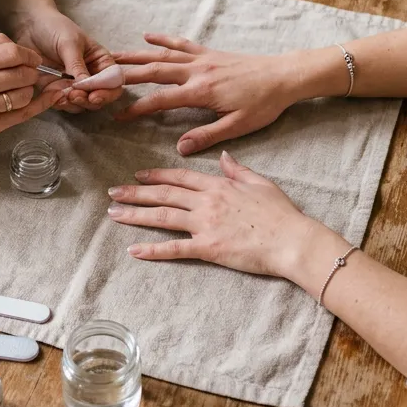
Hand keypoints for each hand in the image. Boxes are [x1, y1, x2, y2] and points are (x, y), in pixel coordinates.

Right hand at [0, 33, 64, 152]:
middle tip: (31, 73)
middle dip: (32, 72)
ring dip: (30, 90)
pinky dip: (39, 105)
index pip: (9, 52)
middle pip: (20, 73)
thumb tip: (18, 48)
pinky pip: (22, 115)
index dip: (28, 54)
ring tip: (22, 88)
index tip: (32, 58)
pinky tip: (48, 98)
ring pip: (23, 95)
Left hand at [9, 9, 120, 112]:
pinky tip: (53, 97)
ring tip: (63, 96)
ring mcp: (73, 84)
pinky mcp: (56, 88)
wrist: (31, 25)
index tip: (94, 96)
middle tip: (74, 95)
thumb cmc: (55, 27)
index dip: (107, 92)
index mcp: (100, 61)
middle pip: (99, 97)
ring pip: (81, 104)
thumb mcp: (69, 43)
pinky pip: (62, 102)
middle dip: (88, 100)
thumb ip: (77, 65)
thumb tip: (84, 86)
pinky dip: (60, 103)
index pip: (113, 82)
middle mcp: (90, 75)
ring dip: (74, 104)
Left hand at [106, 152, 326, 278]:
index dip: (156, 175)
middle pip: (163, 194)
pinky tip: (134, 250)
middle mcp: (207, 202)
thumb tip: (223, 156)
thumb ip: (237, 170)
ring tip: (114, 214)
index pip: (179, 177)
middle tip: (113, 192)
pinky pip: (174, 249)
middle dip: (135, 192)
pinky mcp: (208, 248)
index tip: (138, 174)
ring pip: (162, 217)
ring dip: (135, 214)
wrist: (292, 240)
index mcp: (218, 185)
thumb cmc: (281, 214)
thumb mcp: (260, 183)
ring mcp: (205, 225)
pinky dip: (152, 250)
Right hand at [113, 34, 312, 154]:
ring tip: (112, 55)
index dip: (136, 109)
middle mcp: (197, 71)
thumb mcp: (238, 126)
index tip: (117, 116)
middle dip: (124, 74)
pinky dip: (163, 39)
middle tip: (100, 76)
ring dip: (135, 55)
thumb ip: (207, 136)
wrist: (285, 76)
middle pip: (153, 71)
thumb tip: (179, 147)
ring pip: (162, 55)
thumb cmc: (264, 104)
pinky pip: (182, 44)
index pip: (160, 100)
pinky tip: (147, 36)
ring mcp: (202, 59)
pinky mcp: (210, 53)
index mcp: (201, 92)